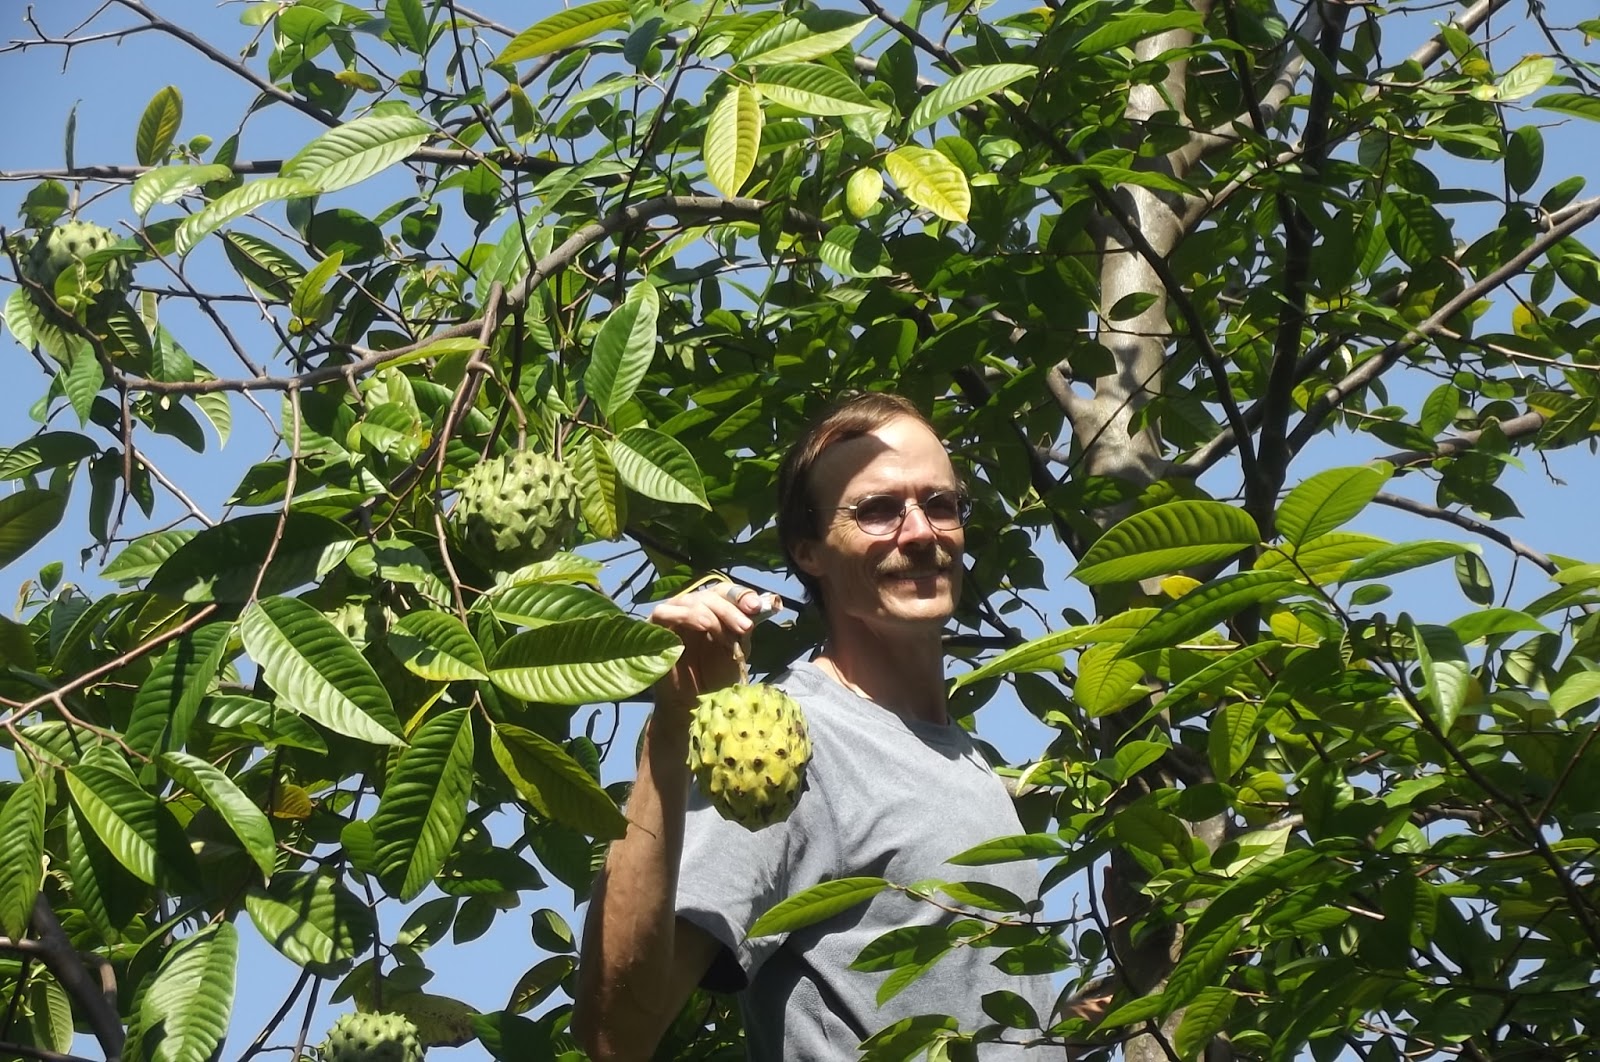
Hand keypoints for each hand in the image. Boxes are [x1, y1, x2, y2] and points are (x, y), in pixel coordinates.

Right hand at [649, 582, 779, 713]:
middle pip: (710, 595)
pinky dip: (685, 616)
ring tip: (727, 639)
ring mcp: (671, 616)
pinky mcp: (652, 628)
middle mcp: (691, 608)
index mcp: (712, 610)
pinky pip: (664, 612)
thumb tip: (759, 606)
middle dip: (730, 609)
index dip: (741, 595)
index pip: (725, 592)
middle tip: (746, 627)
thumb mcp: (736, 650)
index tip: (756, 607)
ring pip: (690, 600)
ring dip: (712, 616)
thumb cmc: (714, 678)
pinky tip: (702, 627)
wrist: (692, 705)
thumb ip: (743, 628)